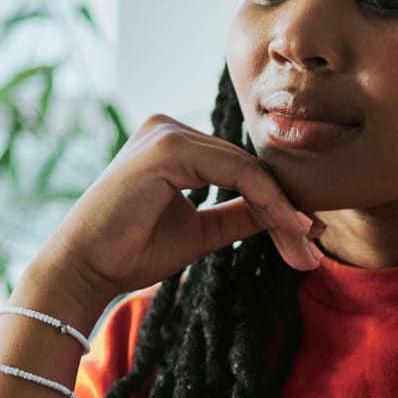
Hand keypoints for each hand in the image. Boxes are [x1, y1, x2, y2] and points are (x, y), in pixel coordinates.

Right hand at [23, 113, 325, 310]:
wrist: (84, 270)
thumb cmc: (130, 251)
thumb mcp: (200, 231)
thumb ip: (238, 215)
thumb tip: (287, 215)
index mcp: (173, 142)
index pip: (241, 167)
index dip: (278, 203)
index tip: (308, 239)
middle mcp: (170, 127)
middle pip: (249, 165)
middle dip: (285, 211)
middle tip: (313, 252)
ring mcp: (168, 132)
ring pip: (248, 169)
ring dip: (282, 212)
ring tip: (305, 249)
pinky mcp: (168, 146)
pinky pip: (236, 172)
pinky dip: (267, 202)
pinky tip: (288, 229)